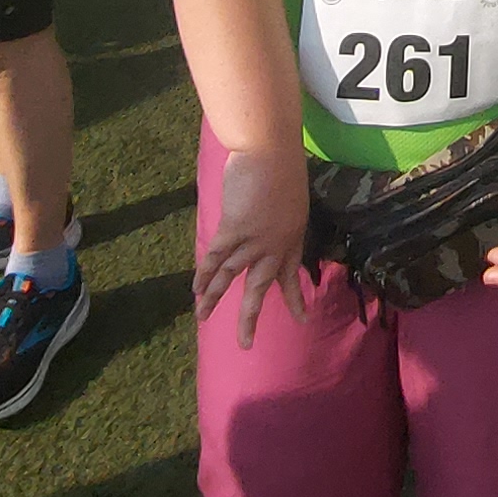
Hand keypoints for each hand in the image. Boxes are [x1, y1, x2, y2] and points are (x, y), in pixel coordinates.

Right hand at [194, 140, 312, 347]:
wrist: (270, 151)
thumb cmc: (281, 165)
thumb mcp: (290, 198)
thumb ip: (280, 217)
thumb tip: (269, 224)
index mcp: (291, 238)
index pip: (291, 276)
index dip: (295, 299)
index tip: (302, 321)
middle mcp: (274, 246)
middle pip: (259, 290)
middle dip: (249, 318)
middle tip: (245, 344)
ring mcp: (253, 240)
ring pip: (229, 277)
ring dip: (213, 298)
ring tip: (202, 318)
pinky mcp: (233, 229)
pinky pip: (214, 258)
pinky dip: (203, 273)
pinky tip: (195, 290)